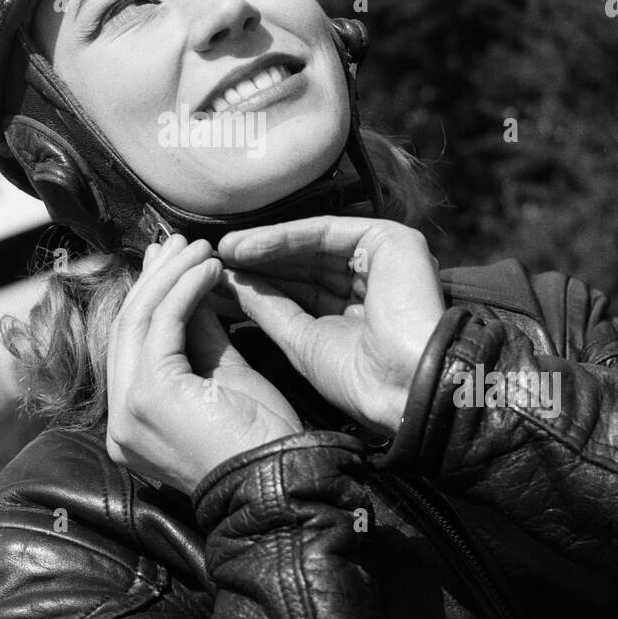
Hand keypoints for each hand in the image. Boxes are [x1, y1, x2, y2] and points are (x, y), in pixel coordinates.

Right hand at [105, 234, 302, 494]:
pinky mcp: (148, 394)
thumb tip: (192, 285)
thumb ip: (200, 334)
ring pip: (137, 320)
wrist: (277, 483)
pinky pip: (161, 324)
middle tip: (178, 242)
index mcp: (132, 421)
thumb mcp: (225, 376)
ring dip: (170, 276)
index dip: (149, 295)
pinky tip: (208, 269)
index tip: (170, 260)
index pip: (131, 343)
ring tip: (198, 247)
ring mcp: (128, 408)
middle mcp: (120, 418)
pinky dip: (185, 290)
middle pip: (126, 327)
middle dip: (154, 278)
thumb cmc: (261, 442)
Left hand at [215, 216, 445, 434]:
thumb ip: (268, 308)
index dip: (259, 284)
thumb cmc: (360, 380)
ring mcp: (384, 257)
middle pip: (304, 262)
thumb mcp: (301, 339)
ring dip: (263, 247)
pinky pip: (325, 231)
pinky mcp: (390, 238)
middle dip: (257, 262)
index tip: (216, 283)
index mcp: (359, 311)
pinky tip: (244, 248)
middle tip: (212, 262)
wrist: (405, 387)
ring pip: (312, 244)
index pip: (300, 288)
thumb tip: (230, 283)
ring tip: (222, 253)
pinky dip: (283, 237)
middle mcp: (372, 280)